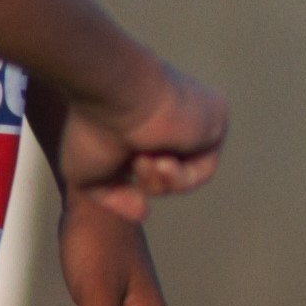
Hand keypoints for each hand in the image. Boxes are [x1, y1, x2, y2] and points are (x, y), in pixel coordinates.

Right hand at [51, 56, 225, 225]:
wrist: (115, 93)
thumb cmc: (94, 127)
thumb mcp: (89, 175)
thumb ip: (114, 197)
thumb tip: (144, 213)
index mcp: (142, 123)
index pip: (145, 164)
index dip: (131, 180)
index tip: (118, 165)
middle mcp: (169, 118)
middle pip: (164, 174)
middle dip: (147, 182)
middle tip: (132, 160)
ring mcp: (193, 120)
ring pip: (182, 175)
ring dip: (160, 182)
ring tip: (144, 158)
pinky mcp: (216, 119)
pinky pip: (203, 171)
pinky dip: (180, 178)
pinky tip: (163, 159)